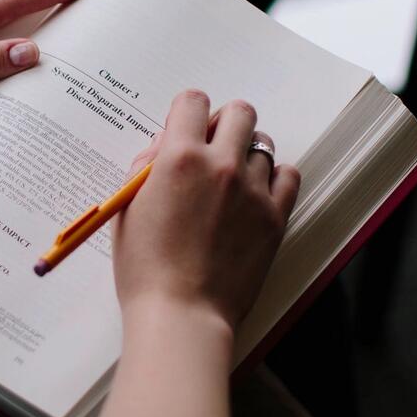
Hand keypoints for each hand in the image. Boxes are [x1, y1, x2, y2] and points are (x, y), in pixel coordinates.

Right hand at [111, 89, 299, 332]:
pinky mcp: (274, 217)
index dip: (186, 113)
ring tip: (230, 183)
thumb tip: (166, 144)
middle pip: (239, 112)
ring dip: (246, 154)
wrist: (181, 314)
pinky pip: (289, 175)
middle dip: (224, 124)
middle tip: (211, 151)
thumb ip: (146, 167)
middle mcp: (220, 165)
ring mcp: (252, 190)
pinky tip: (256, 195)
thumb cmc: (144, 268)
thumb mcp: (127, 209)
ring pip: (263, 144)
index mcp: (178, 158)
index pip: (192, 102)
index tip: (184, 131)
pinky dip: (275, 178)